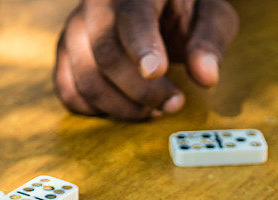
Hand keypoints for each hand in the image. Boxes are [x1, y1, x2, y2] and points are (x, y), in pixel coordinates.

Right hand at [54, 0, 238, 119]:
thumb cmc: (186, 11)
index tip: (158, 72)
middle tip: (174, 104)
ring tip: (154, 109)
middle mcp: (97, 5)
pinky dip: (98, 111)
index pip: (131, 17)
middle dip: (142, 90)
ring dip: (123, 107)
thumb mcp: (211, 17)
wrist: (158, 6)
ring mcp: (75, 29)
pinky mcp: (67, 55)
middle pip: (105, 53)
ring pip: (86, 78)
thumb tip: (206, 77)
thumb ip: (209, 43)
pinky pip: (69, 91)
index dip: (142, 47)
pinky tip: (127, 107)